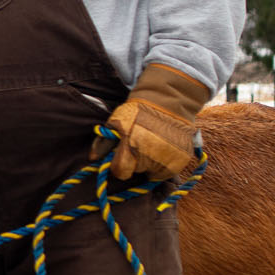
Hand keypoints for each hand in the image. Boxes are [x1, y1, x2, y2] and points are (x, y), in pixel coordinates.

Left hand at [94, 63, 209, 180]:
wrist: (169, 101)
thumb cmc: (138, 111)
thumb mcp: (115, 122)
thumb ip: (103, 142)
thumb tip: (93, 159)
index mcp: (132, 147)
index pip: (120, 172)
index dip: (118, 165)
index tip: (121, 156)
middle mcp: (151, 156)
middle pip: (136, 172)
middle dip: (134, 162)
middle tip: (138, 144)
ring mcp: (169, 159)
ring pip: (151, 173)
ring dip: (149, 164)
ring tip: (150, 145)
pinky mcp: (182, 160)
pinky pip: (167, 172)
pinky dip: (163, 164)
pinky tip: (161, 149)